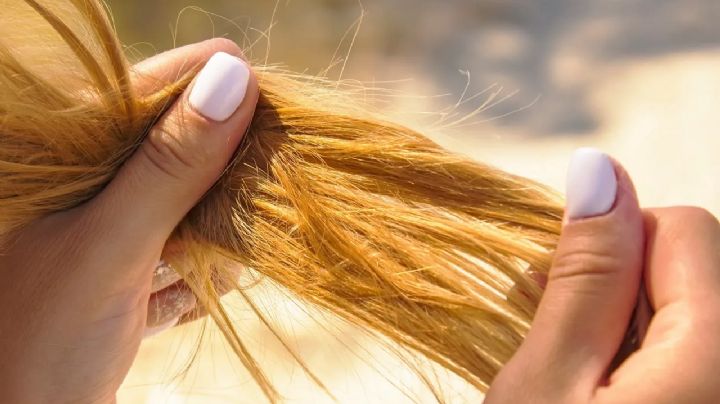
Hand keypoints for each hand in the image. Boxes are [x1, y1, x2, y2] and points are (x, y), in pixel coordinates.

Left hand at [0, 39, 258, 402]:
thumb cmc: (39, 344)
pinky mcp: (132, 273)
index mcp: (60, 161)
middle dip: (219, 177)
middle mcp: (87, 189)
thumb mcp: (109, 247)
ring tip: (213, 262)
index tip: (265, 94)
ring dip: (217, 234)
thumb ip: (169, 167)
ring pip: (194, 204)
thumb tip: (234, 77)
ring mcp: (112, 233)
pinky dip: (204, 273)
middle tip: (248, 193)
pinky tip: (201, 291)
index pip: (143, 93)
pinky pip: (190, 252)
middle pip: (179, 151)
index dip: (205, 88)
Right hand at [486, 148, 719, 402]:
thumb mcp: (548, 382)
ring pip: (689, 306)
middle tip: (560, 345)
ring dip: (629, 326)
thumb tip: (598, 169)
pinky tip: (610, 392)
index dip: (609, 248)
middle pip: (692, 267)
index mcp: (718, 353)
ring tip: (581, 380)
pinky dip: (649, 358)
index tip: (555, 299)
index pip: (682, 227)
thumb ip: (586, 278)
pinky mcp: (707, 397)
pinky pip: (693, 351)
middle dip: (618, 287)